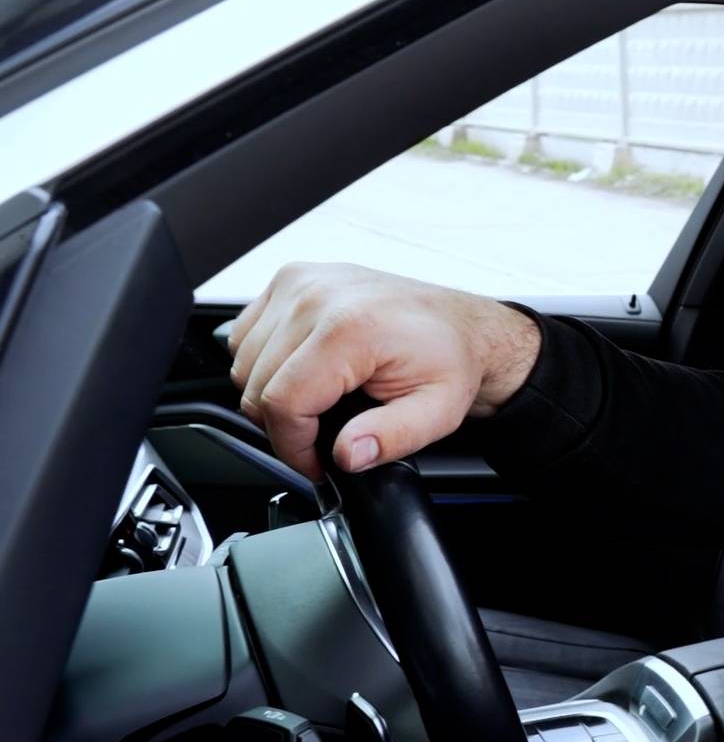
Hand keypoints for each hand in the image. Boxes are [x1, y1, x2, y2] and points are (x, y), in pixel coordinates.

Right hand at [225, 262, 540, 480]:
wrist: (461, 325)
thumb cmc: (450, 359)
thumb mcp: (437, 412)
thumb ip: (391, 438)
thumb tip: (347, 455)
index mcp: (350, 326)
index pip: (281, 402)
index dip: (293, 446)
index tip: (316, 462)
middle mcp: (317, 296)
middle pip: (255, 385)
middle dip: (285, 426)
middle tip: (323, 436)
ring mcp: (301, 282)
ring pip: (244, 363)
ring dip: (273, 393)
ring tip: (322, 400)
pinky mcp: (292, 279)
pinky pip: (245, 336)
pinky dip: (266, 362)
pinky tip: (307, 370)